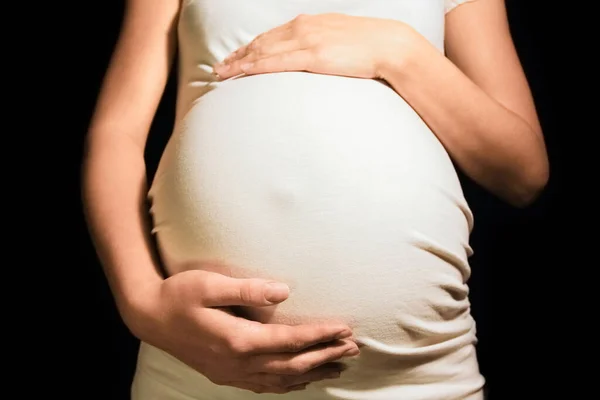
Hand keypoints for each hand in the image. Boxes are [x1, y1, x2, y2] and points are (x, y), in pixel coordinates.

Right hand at [129, 269, 358, 393]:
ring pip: (281, 380)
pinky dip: (288, 384)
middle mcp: (238, 362)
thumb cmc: (179, 295)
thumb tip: (284, 292)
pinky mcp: (225, 374)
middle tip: (353, 348)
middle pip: (292, 364)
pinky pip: (264, 386)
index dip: (321, 336)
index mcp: (238, 339)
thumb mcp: (209, 285)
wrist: (148, 316)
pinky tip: (300, 381)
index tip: (345, 329)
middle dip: (325, 356)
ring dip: (313, 373)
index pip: (290, 340)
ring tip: (338, 367)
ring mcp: (231, 372)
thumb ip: (247, 290)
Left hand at [213, 13, 416, 79]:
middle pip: (261, 41)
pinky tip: (241, 71)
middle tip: (219, 67)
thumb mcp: (339, 39)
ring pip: (262, 50)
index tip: (236, 57)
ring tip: (222, 73)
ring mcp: (306, 40)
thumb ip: (322, 44)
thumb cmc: (369, 45)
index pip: (271, 35)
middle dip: (238, 55)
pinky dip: (255, 66)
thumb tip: (314, 57)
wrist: (389, 44)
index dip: (250, 47)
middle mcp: (302, 27)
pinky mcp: (312, 55)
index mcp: (309, 22)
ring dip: (239, 62)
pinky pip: (276, 61)